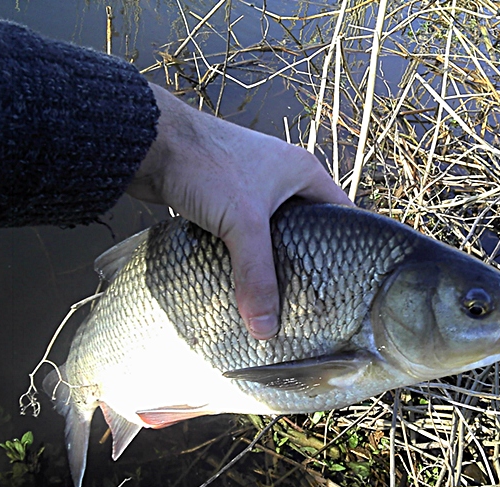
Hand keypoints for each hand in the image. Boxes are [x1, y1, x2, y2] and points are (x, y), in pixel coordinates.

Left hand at [126, 83, 351, 339]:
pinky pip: (244, 235)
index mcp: (304, 172)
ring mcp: (252, 188)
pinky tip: (242, 281)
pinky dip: (245, 256)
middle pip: (307, 230)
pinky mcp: (224, 200)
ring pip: (272, 235)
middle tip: (311, 301)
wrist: (149, 144)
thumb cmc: (205, 164)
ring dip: (272, 262)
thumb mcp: (242, 223)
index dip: (350, 248)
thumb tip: (265, 329)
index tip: (348, 285)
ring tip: (279, 299)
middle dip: (306, 264)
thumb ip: (256, 276)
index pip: (343, 214)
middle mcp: (282, 178)